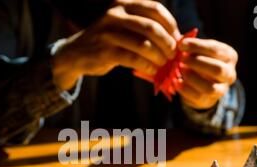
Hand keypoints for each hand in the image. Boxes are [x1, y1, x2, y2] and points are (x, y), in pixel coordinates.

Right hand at [51, 0, 179, 90]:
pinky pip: (133, 59)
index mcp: (124, 4)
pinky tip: (152, 70)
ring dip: (158, 57)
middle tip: (173, 55)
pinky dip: (147, 66)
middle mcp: (115, 14)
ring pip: (144, 45)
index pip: (155, 10)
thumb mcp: (124, 26)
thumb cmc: (109, 41)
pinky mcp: (105, 51)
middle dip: (167, 43)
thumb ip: (146, 27)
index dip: (171, 25)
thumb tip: (178, 38)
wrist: (78, 53)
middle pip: (152, 27)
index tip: (177, 40)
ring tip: (163, 64)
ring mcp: (109, 32)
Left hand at [177, 38, 237, 108]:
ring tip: (180, 70)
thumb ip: (192, 47)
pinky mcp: (209, 101)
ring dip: (192, 78)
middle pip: (217, 69)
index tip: (182, 44)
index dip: (197, 46)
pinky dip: (185, 89)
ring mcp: (221, 90)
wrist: (202, 85)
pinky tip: (176, 81)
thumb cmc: (200, 61)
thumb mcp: (200, 51)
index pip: (215, 50)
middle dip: (197, 63)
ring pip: (209, 87)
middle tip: (181, 58)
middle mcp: (229, 74)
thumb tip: (180, 43)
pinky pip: (197, 97)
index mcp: (229, 57)